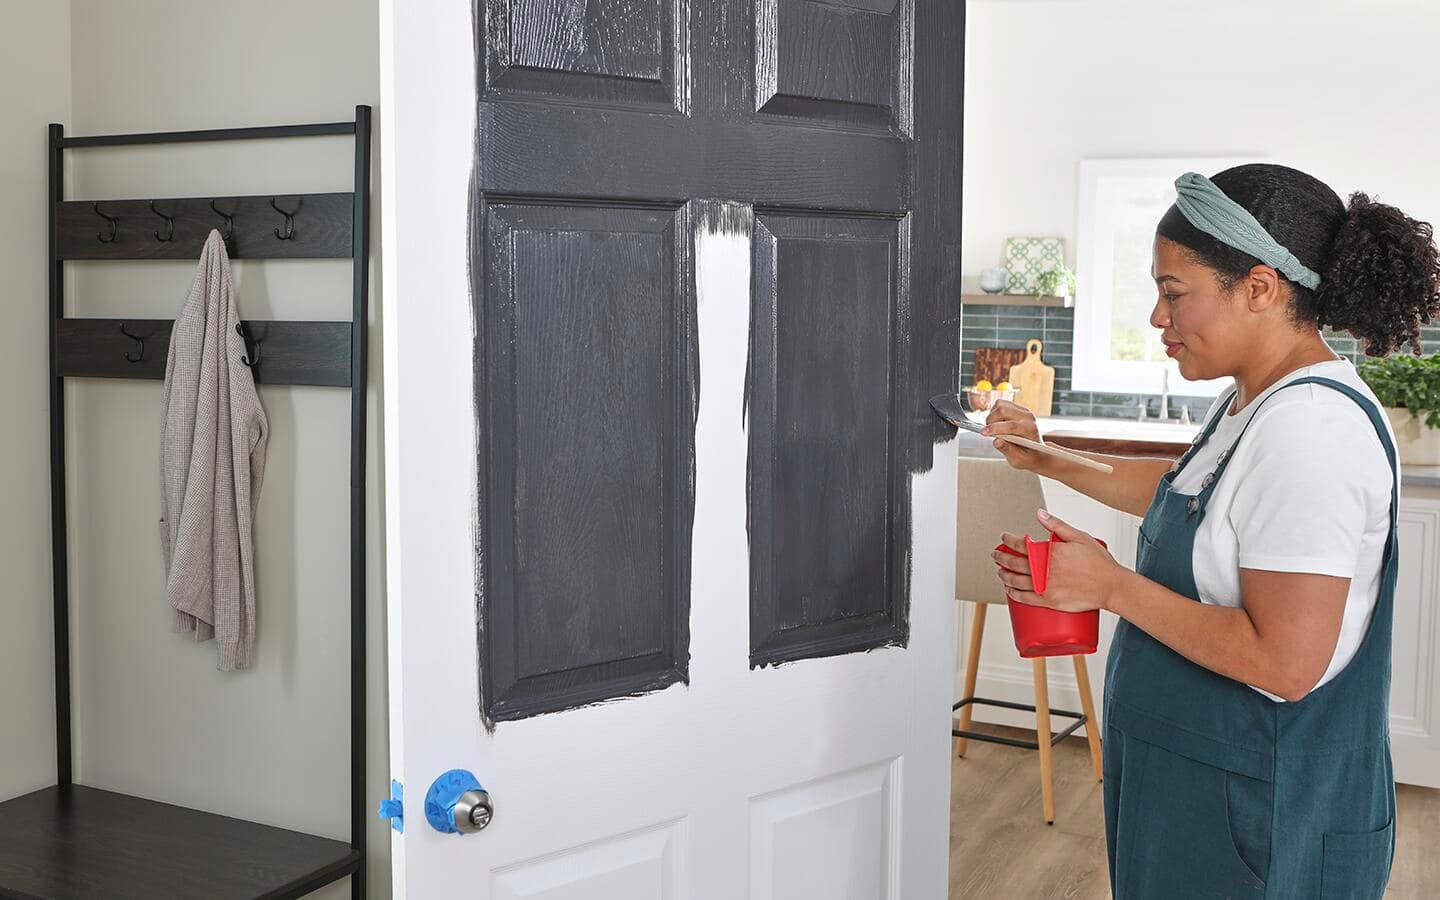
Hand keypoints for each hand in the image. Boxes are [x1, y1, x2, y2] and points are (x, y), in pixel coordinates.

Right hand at [982, 400, 1045, 471]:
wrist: (1036, 451)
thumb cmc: (1028, 456)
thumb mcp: (1018, 459)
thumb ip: (1007, 450)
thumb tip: (996, 441)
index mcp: (1031, 430)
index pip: (1011, 425)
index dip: (995, 428)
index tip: (984, 433)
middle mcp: (1028, 417)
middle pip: (1003, 410)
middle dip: (991, 421)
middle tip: (988, 433)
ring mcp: (1023, 410)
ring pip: (1000, 405)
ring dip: (992, 416)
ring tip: (994, 429)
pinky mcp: (1017, 407)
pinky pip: (1001, 404)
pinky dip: (994, 413)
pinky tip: (997, 423)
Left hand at [993, 509, 1123, 612]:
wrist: (1111, 586)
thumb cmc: (1098, 562)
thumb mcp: (1079, 537)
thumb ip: (1057, 525)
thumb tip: (1039, 513)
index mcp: (1050, 552)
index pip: (1020, 545)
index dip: (1008, 540)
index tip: (1004, 538)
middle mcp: (1045, 570)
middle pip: (1014, 563)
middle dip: (1001, 558)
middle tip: (995, 555)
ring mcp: (1046, 587)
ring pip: (1016, 581)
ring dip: (1004, 576)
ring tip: (1000, 572)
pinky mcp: (1050, 601)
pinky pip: (1025, 599)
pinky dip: (1013, 594)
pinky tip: (1009, 590)